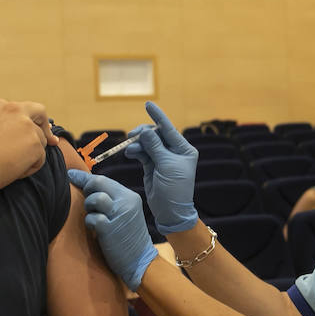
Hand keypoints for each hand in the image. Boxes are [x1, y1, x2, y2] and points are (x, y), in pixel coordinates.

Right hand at [0, 100, 56, 190]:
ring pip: (40, 141)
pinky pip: (40, 159)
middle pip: (39, 113)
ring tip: (12, 167)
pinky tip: (14, 173)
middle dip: (45, 125)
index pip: (19, 109)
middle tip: (51, 139)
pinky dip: (30, 168)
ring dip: (31, 154)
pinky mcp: (36, 145)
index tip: (29, 127)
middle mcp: (17, 111)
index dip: (26, 119)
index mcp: (0, 106)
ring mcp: (28, 128)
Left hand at [67, 170, 157, 290]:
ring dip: (89, 206)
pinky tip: (95, 229)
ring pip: (96, 198)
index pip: (104, 179)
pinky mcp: (110, 229)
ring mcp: (119, 215)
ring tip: (93, 216)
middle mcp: (126, 203)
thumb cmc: (128, 238)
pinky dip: (90, 223)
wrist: (140, 262)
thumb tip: (87, 187)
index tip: (70, 175)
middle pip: (98, 183)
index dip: (84, 177)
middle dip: (86, 190)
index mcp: (129, 197)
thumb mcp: (125, 214)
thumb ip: (112, 200)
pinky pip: (92, 218)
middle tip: (86, 202)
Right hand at [123, 101, 197, 233]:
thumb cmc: (174, 189)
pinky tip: (130, 152)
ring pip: (146, 143)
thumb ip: (155, 146)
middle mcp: (174, 152)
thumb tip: (145, 130)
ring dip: (137, 143)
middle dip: (143, 133)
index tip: (148, 104)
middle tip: (132, 135)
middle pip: (155, 134)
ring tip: (130, 149)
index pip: (169, 129)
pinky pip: (141, 152)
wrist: (170, 211)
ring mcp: (162, 158)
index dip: (158, 116)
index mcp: (184, 150)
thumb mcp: (166, 165)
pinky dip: (135, 151)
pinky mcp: (151, 165)